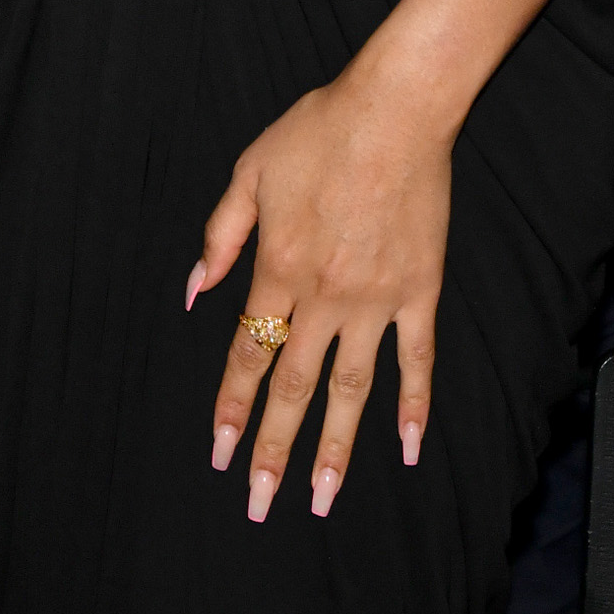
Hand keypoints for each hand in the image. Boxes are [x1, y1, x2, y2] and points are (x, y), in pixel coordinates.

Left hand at [185, 59, 452, 521]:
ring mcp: (376, 299)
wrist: (395, 109)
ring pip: (350, 390)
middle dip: (273, 452)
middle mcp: (324, 296)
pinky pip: (417, 360)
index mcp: (278, 268)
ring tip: (321, 499)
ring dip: (334, 449)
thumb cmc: (318, 132)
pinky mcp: (420, 291)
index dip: (232, 409)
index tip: (220, 454)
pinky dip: (414, 407)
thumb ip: (220, 236)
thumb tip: (193, 291)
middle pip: (292, 389)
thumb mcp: (248, 172)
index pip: (248, 355)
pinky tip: (406, 449)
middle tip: (260, 503)